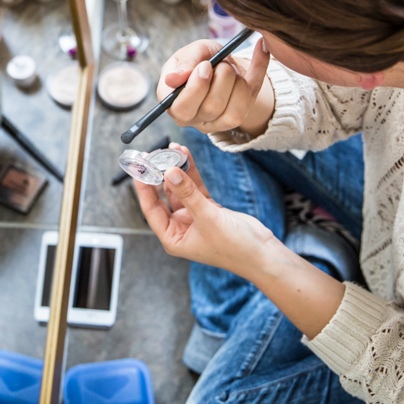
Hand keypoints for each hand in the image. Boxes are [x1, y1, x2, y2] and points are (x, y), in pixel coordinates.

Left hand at [133, 144, 276, 276]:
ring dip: (176, 170)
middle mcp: (180, 228)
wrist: (263, 254)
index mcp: (173, 238)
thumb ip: (188, 193)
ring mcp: (193, 217)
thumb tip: (169, 172)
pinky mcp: (207, 209)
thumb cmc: (235, 247)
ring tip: (172, 149)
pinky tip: (185, 156)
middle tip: (153, 155)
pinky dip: (190, 173)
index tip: (139, 167)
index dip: (143, 187)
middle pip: (163, 197)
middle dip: (159, 175)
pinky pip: (194, 188)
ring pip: (179, 189)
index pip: (151, 209)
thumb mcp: (208, 217)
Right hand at [158, 38, 272, 135]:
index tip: (205, 65)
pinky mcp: (237, 118)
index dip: (196, 87)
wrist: (216, 63)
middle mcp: (193, 118)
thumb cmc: (197, 59)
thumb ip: (184, 63)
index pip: (182, 108)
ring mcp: (216, 122)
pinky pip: (253, 102)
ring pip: (233, 113)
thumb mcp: (190, 52)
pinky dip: (260, 72)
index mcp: (173, 103)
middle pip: (212, 108)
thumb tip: (172, 79)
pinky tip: (261, 50)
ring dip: (238, 82)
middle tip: (220, 63)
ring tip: (230, 67)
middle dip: (222, 79)